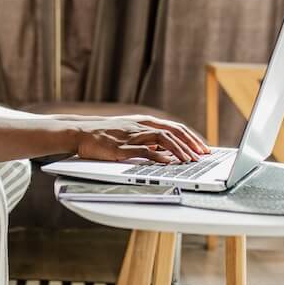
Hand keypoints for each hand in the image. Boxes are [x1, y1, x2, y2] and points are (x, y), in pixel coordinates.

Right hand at [74, 116, 210, 163]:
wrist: (80, 132)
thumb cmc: (104, 135)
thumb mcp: (129, 133)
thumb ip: (147, 139)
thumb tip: (166, 150)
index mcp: (144, 122)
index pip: (174, 127)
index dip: (191, 137)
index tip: (203, 147)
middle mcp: (140, 126)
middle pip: (173, 131)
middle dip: (190, 143)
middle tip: (203, 155)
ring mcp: (131, 136)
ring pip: (162, 139)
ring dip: (179, 150)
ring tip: (190, 160)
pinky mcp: (121, 148)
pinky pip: (143, 150)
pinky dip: (158, 156)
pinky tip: (168, 162)